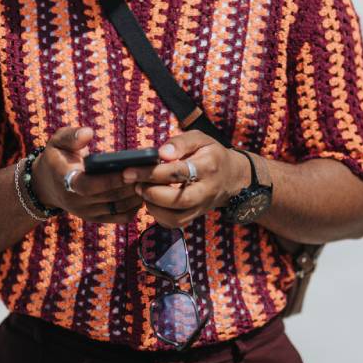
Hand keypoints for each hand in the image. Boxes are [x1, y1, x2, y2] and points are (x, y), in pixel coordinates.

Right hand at [30, 126, 142, 223]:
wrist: (49, 184)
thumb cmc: (59, 156)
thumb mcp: (58, 141)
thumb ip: (71, 136)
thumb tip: (88, 133)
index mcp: (66, 181)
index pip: (89, 186)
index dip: (110, 180)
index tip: (129, 169)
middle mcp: (76, 201)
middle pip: (109, 197)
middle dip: (131, 186)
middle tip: (149, 172)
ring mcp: (87, 212)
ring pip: (118, 208)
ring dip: (137, 196)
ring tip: (150, 179)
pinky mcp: (97, 218)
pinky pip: (121, 217)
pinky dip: (135, 207)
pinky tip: (144, 192)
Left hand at [120, 131, 251, 228]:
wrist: (231, 177)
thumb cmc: (210, 154)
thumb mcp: (200, 139)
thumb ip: (180, 143)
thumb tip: (161, 153)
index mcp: (208, 167)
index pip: (178, 173)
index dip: (152, 172)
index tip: (130, 170)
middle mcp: (206, 190)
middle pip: (178, 200)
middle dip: (152, 193)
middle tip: (136, 184)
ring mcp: (201, 207)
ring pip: (176, 217)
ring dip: (153, 207)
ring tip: (142, 192)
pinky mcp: (195, 216)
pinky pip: (175, 224)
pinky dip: (158, 216)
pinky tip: (151, 202)